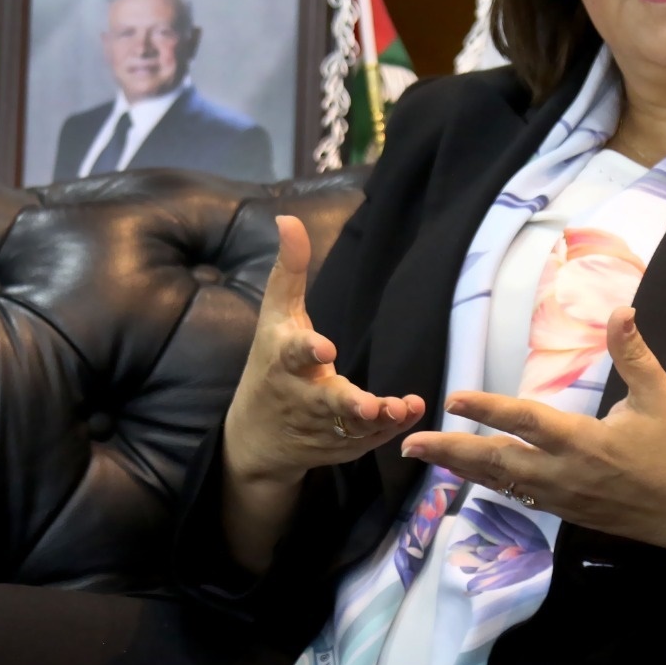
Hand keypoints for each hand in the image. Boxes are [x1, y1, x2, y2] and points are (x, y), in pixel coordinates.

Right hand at [223, 215, 426, 487]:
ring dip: (377, 420)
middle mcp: (300, 396)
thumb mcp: (276, 315)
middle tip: (369, 404)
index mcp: (283, 360)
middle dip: (346, 403)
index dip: (308, 350)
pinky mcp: (339, 446)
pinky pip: (365, 441)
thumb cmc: (268, 364)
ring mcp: (320, 426)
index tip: (326, 349)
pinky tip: (410, 413)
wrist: (255, 435)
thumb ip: (290, 269)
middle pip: (324, 401)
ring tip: (400, 408)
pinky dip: (387, 432)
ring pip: (351, 426)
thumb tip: (287, 218)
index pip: (292, 354)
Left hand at [400, 306, 665, 567]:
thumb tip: (621, 310)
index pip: (526, 422)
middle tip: (412, 444)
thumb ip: (634, 354)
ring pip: (503, 484)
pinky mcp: (570, 513)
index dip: (487, 409)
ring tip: (429, 459)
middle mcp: (566, 474)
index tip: (453, 398)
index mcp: (585, 443)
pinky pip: (521, 499)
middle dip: (452, 452)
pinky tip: (474, 478)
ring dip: (464, 471)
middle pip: (497, 463)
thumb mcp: (661, 397)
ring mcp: (565, 499)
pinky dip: (492, 486)